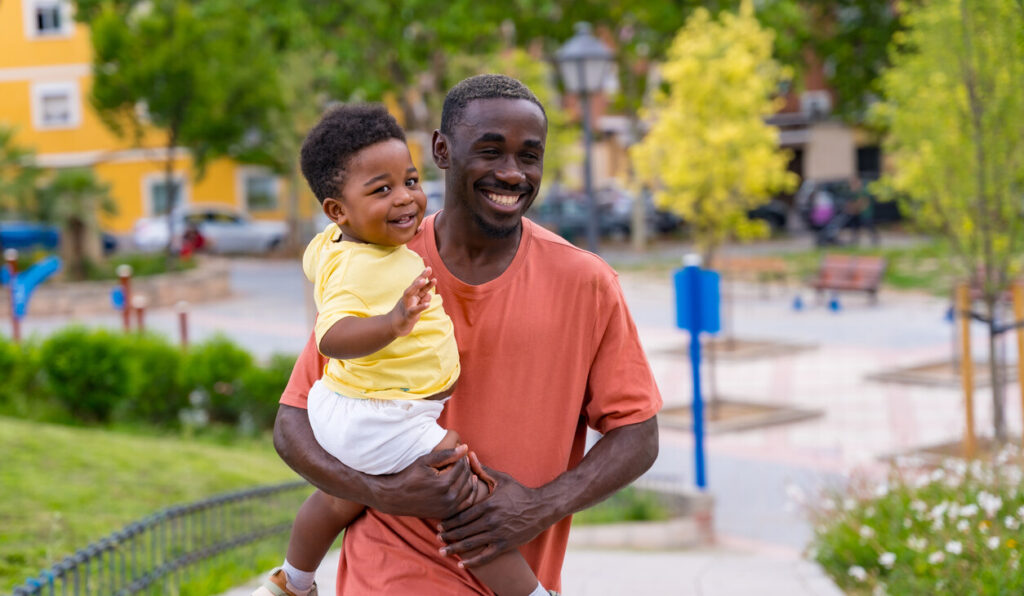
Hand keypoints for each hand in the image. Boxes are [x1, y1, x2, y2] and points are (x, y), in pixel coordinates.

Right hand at [364, 444, 477, 518]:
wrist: (395, 497)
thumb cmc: (410, 476)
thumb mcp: (425, 461)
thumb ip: (446, 454)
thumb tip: (466, 447)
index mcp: (444, 484)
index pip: (462, 466)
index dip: (461, 457)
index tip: (457, 452)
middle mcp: (449, 498)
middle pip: (467, 477)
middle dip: (466, 466)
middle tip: (461, 459)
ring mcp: (449, 508)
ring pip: (469, 489)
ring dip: (469, 477)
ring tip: (462, 468)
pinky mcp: (448, 514)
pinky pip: (467, 502)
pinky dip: (470, 492)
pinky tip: (467, 482)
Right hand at [389, 268, 435, 336]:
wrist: (395, 327)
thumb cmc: (406, 314)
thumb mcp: (416, 305)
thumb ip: (423, 299)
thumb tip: (429, 294)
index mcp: (411, 295)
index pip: (418, 284)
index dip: (423, 276)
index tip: (429, 268)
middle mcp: (408, 298)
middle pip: (414, 286)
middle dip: (421, 277)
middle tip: (429, 269)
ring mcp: (406, 306)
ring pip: (410, 294)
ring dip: (417, 287)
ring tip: (424, 280)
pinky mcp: (408, 316)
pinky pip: (414, 310)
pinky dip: (420, 307)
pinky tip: (427, 304)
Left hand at [437, 466, 553, 567]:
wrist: (541, 508)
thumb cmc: (520, 492)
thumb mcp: (502, 479)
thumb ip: (483, 470)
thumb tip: (469, 455)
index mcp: (488, 504)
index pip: (463, 515)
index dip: (449, 522)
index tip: (438, 525)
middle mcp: (491, 521)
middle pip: (464, 530)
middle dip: (448, 535)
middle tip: (437, 538)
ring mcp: (498, 534)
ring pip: (471, 544)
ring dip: (455, 548)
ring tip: (443, 551)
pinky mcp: (505, 545)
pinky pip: (485, 556)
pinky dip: (472, 561)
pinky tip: (461, 563)